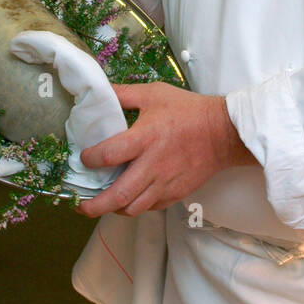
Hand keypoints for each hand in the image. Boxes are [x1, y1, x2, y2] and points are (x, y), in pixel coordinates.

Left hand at [76, 82, 257, 217]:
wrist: (223, 133)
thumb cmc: (188, 111)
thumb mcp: (154, 94)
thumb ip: (124, 95)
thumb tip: (99, 93)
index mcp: (145, 138)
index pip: (108, 155)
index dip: (89, 160)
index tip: (84, 158)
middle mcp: (152, 165)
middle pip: (118, 195)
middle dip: (94, 205)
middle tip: (80, 204)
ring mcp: (165, 183)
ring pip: (133, 208)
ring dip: (113, 209)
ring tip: (103, 204)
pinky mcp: (176, 193)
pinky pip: (150, 207)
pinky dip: (136, 207)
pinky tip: (129, 199)